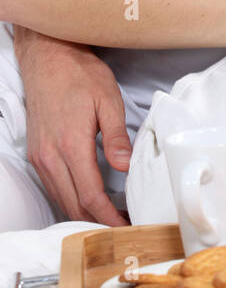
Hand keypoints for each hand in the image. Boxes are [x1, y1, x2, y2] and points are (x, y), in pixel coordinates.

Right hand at [16, 31, 131, 224]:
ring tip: (109, 220)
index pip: (90, 195)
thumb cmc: (79, 74)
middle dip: (97, 223)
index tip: (125, 227)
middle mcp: (50, 156)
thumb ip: (116, 137)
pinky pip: (53, 186)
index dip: (109, 217)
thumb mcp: (107, 100)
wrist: (48, 57)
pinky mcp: (37, 153)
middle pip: (73, 204)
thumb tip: (125, 167)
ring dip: (83, 214)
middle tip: (122, 230)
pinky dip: (71, 199)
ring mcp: (40, 156)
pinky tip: (87, 201)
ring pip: (61, 199)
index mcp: (71, 145)